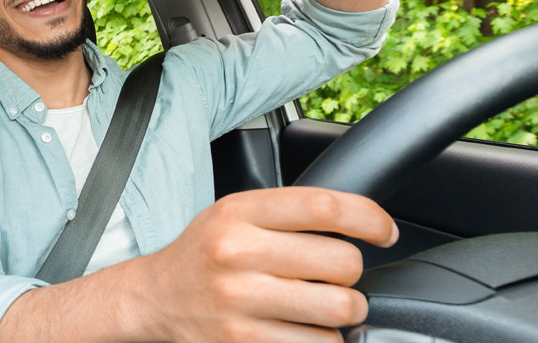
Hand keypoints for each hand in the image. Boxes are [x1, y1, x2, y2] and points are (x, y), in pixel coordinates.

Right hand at [116, 187, 398, 341]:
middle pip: (342, 262)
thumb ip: (287, 213)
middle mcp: (238, 254)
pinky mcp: (244, 342)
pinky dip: (323, 339)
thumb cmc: (203, 255)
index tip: (385, 231)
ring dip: (344, 311)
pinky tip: (303, 328)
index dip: (370, 219)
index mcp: (239, 213)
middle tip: (336, 277)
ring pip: (340, 309)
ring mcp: (240, 302)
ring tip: (322, 306)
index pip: (324, 207)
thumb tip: (361, 223)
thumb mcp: (234, 214)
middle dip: (352, 274)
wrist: (153, 299)